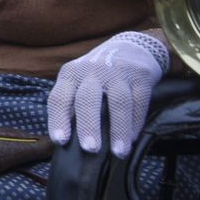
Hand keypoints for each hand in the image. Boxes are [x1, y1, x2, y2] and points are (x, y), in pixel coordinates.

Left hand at [48, 32, 167, 157]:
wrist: (130, 47)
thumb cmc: (98, 74)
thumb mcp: (79, 81)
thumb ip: (73, 104)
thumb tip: (68, 142)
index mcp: (71, 74)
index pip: (60, 97)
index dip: (58, 119)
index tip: (60, 141)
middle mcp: (92, 71)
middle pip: (88, 98)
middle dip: (88, 125)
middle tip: (90, 149)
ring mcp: (118, 72)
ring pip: (118, 102)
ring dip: (118, 130)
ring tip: (118, 152)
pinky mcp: (141, 76)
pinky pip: (139, 102)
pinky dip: (136, 122)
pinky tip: (132, 139)